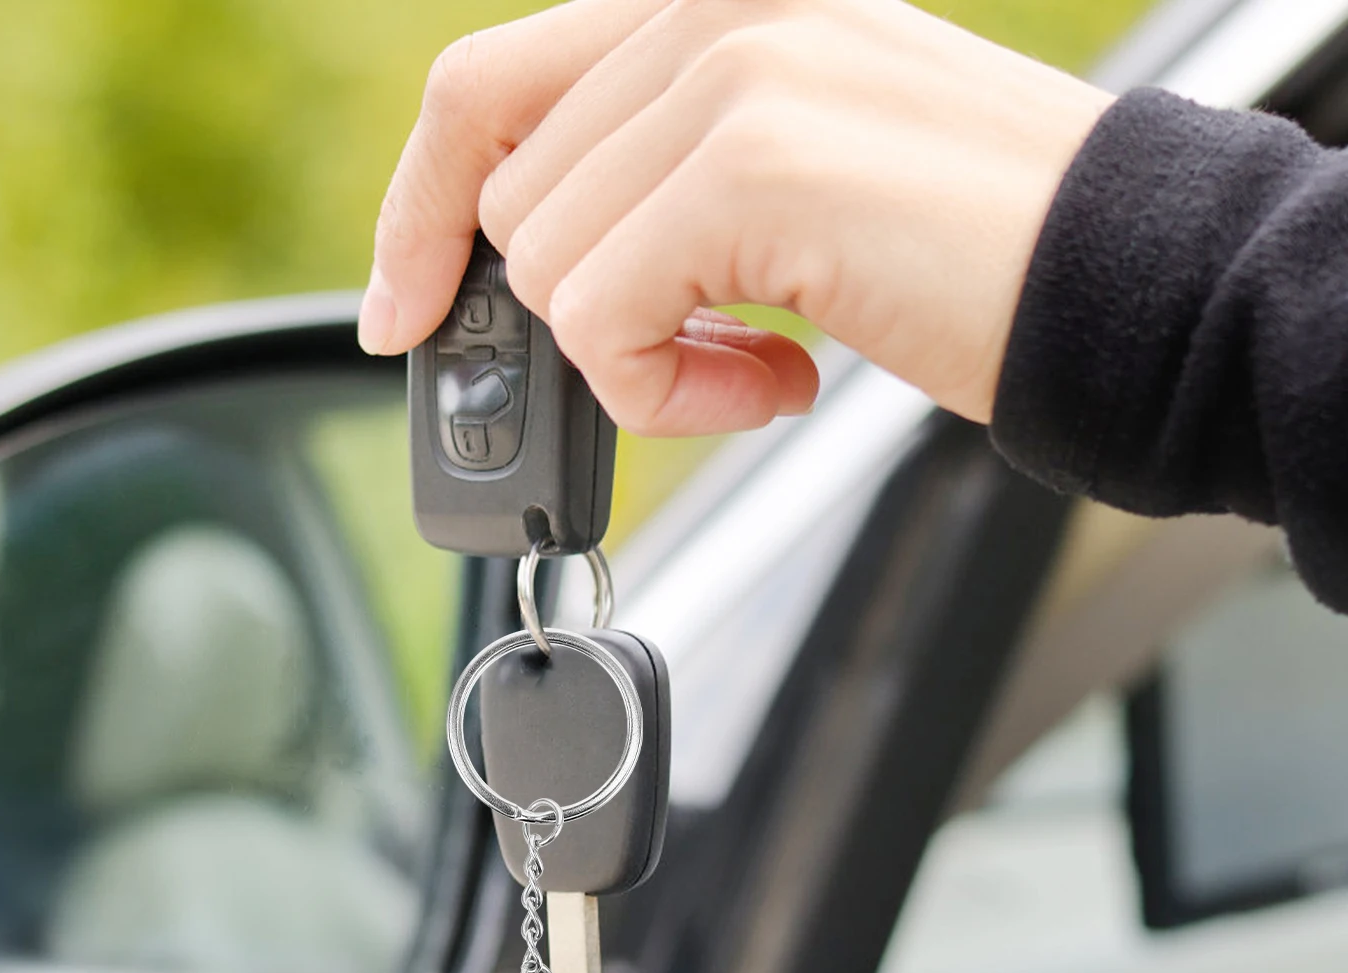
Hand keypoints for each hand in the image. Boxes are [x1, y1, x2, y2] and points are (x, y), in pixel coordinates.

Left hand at [360, 0, 1111, 432]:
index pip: (488, 88)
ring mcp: (731, 68)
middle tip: (703, 346)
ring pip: (550, 269)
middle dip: (584, 311)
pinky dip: (669, 390)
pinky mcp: (751, 160)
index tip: (399, 309)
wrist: (1117, 272)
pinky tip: (775, 379)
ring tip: (762, 359)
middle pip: (514, 200)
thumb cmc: (960, 244)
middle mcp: (709, 5)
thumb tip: (534, 268)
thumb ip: (655, 177)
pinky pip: (601, 319)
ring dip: (641, 355)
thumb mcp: (784, 169)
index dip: (419, 210)